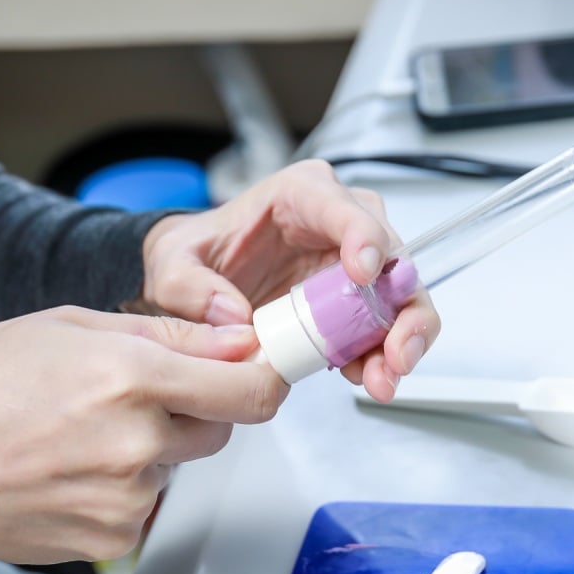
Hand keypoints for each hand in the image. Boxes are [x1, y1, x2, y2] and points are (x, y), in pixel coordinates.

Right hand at [0, 306, 284, 573]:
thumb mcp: (66, 326)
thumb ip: (165, 335)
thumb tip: (237, 342)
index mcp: (132, 375)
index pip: (251, 388)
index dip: (262, 377)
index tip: (257, 371)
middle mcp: (138, 442)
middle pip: (220, 429)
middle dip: (194, 409)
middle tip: (130, 396)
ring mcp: (127, 498)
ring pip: (176, 467)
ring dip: (149, 450)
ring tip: (77, 434)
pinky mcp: (111, 539)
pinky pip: (144, 506)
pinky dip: (120, 489)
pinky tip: (67, 470)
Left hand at [140, 160, 439, 400]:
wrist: (195, 279)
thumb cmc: (196, 253)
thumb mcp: (172, 264)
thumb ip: (189, 286)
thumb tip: (233, 317)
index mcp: (302, 195)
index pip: (348, 210)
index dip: (365, 242)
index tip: (362, 276)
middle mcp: (339, 222)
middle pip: (393, 257)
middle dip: (401, 307)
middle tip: (393, 350)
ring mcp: (351, 263)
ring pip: (399, 296)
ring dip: (400, 340)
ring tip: (383, 379)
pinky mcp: (353, 300)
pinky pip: (383, 326)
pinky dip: (381, 355)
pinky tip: (367, 378)